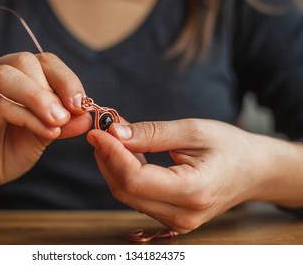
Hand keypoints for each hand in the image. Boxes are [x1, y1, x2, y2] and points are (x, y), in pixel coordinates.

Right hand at [0, 52, 91, 201]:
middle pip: (23, 61)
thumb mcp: (45, 133)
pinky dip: (29, 118)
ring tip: (59, 120)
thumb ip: (64, 122)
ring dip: (39, 98)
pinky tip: (47, 132)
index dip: (66, 78)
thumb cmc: (9, 149)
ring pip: (6, 78)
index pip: (42, 60)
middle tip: (71, 112)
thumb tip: (87, 116)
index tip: (82, 102)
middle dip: (54, 86)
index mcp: (11, 74)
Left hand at [87, 119, 302, 233]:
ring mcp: (176, 221)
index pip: (135, 179)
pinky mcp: (171, 217)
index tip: (97, 130)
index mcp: (193, 191)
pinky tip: (125, 153)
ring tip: (113, 137)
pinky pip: (137, 196)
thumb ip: (152, 134)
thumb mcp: (193, 131)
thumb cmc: (230, 147)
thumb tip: (115, 133)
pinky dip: (125, 173)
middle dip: (107, 158)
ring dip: (114, 165)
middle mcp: (182, 215)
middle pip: (125, 189)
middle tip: (102, 130)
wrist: (254, 171)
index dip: (111, 154)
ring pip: (127, 194)